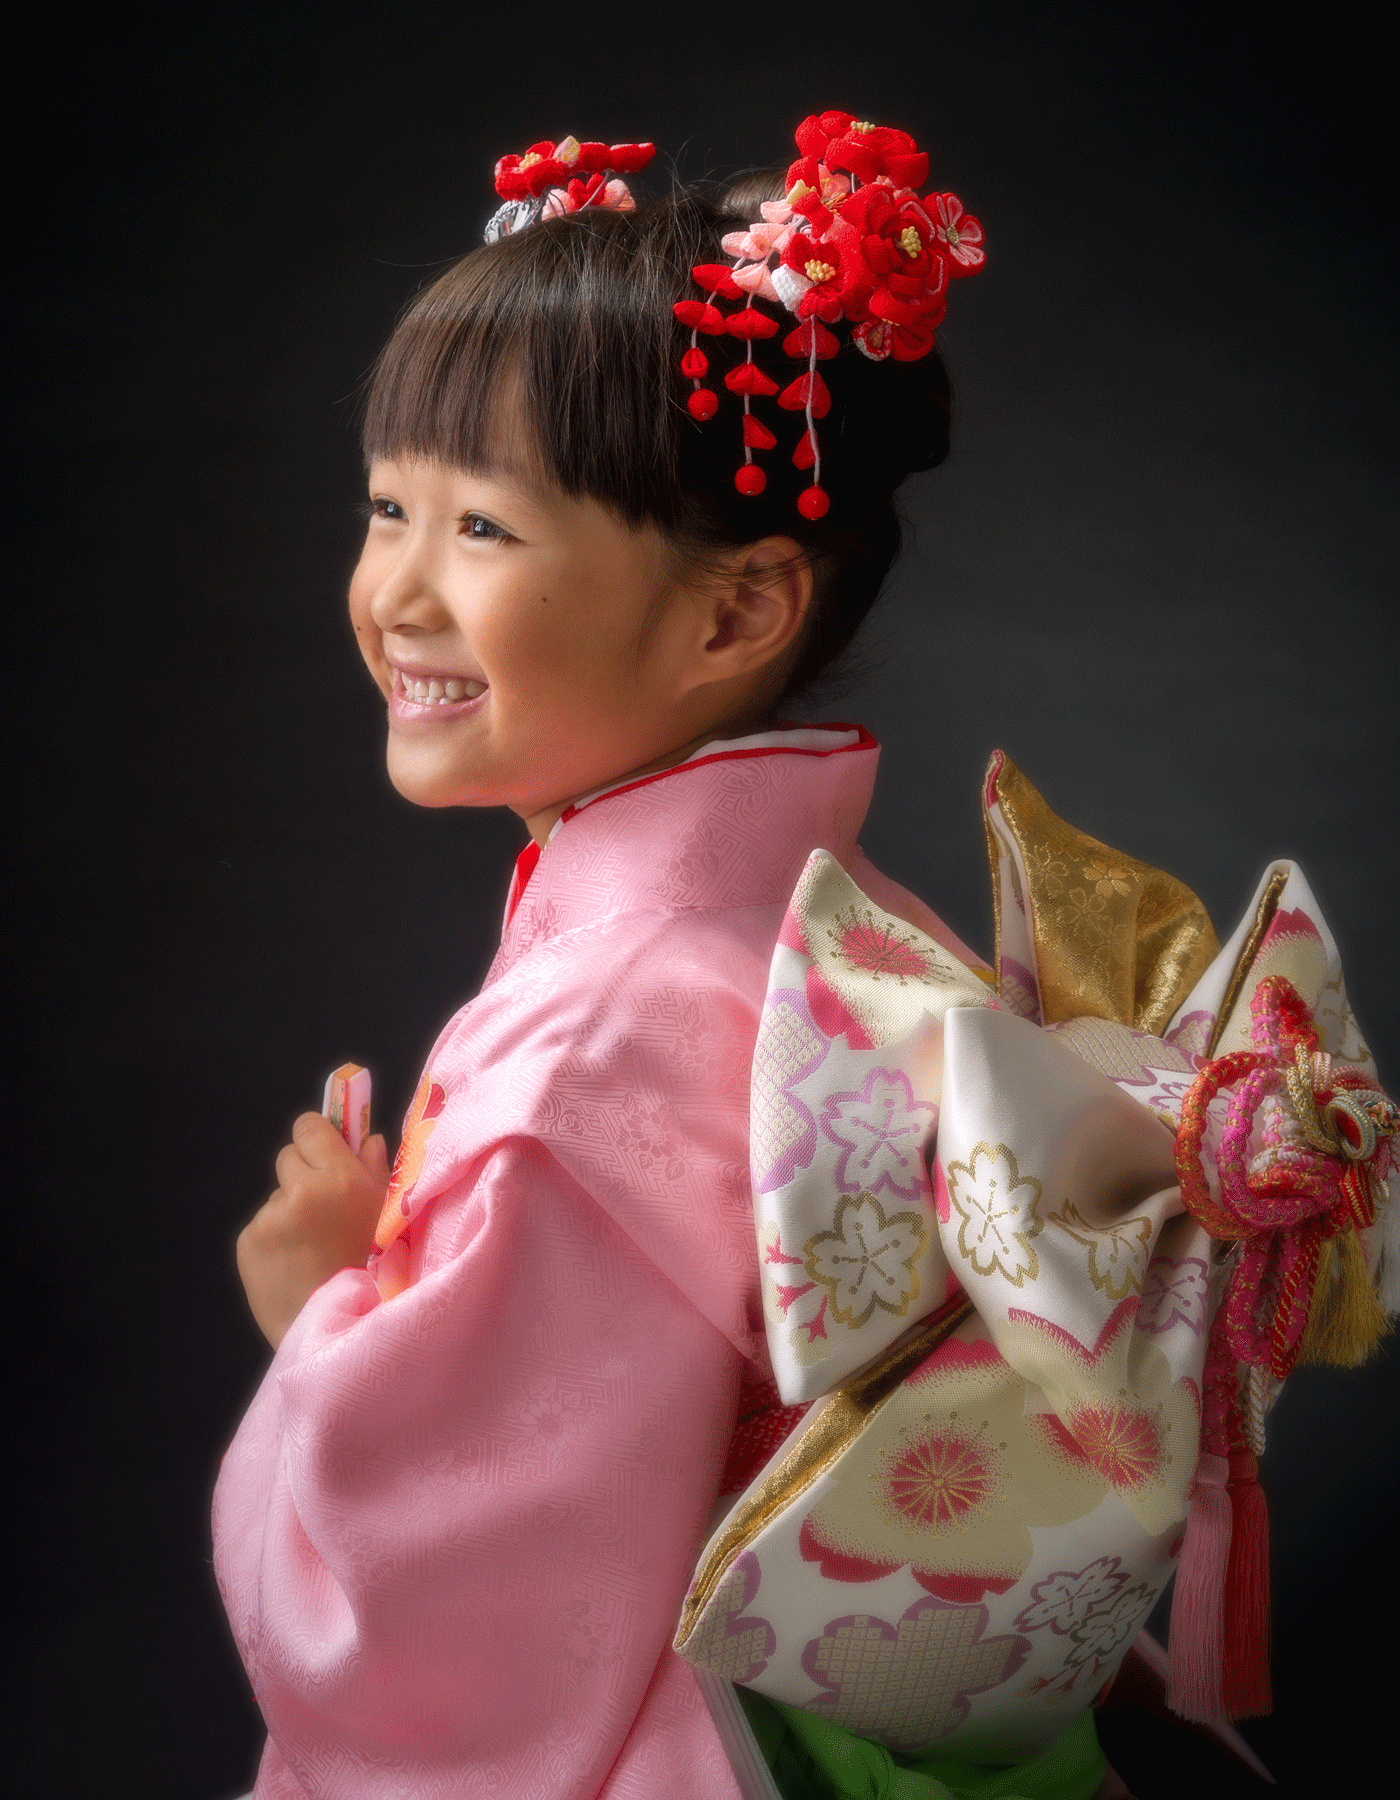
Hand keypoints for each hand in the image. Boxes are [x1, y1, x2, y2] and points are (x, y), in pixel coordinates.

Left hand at [237, 1113, 390, 1348]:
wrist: (331, 1326)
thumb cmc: (371, 1267)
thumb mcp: (387, 1215)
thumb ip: (377, 1169)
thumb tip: (367, 1139)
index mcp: (338, 1178)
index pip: (308, 1125)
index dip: (317, 1138)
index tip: (325, 1154)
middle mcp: (299, 1191)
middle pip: (288, 1156)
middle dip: (303, 1174)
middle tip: (322, 1206)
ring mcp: (268, 1217)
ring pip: (276, 1196)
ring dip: (290, 1210)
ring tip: (309, 1245)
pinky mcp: (246, 1242)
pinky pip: (261, 1225)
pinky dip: (274, 1237)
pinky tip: (292, 1261)